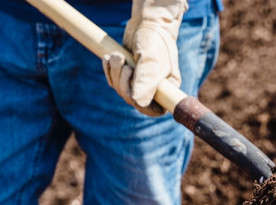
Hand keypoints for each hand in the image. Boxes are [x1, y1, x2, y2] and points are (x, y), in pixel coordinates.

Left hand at [103, 0, 187, 115]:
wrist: (147, 23)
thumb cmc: (155, 41)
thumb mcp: (152, 61)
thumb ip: (146, 82)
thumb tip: (136, 103)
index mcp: (167, 90)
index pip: (153, 110)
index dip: (140, 103)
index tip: (133, 87)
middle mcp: (154, 90)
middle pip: (132, 100)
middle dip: (122, 82)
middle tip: (123, 62)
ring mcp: (139, 83)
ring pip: (121, 91)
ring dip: (114, 73)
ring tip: (117, 55)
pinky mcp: (126, 75)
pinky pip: (113, 82)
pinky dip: (109, 70)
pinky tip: (109, 58)